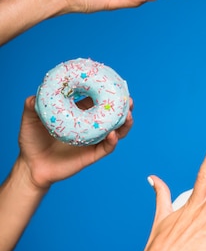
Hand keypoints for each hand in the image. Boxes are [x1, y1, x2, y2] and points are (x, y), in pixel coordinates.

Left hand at [16, 95, 133, 190]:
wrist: (31, 165)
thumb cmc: (32, 141)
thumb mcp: (30, 119)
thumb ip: (32, 106)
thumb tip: (37, 95)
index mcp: (81, 114)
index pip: (99, 101)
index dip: (110, 93)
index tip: (117, 85)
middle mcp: (91, 126)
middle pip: (114, 115)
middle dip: (124, 107)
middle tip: (129, 101)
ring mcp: (94, 140)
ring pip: (117, 131)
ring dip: (125, 123)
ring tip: (127, 116)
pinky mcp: (93, 154)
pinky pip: (107, 147)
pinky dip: (112, 141)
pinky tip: (112, 134)